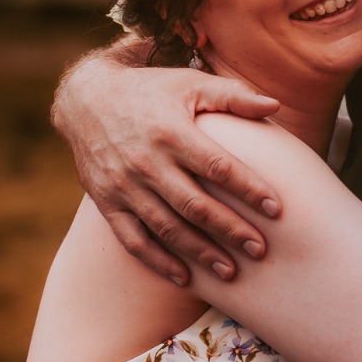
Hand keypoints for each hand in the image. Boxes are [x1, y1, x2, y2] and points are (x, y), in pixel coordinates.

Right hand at [52, 49, 282, 286]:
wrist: (86, 99)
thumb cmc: (151, 91)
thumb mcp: (190, 84)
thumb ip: (233, 96)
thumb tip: (276, 104)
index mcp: (171, 132)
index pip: (217, 167)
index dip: (249, 188)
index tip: (276, 208)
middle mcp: (146, 162)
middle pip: (195, 205)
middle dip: (230, 230)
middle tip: (260, 250)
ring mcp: (124, 185)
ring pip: (167, 228)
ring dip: (200, 253)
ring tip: (231, 272)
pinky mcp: (107, 202)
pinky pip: (133, 239)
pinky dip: (158, 261)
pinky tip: (185, 277)